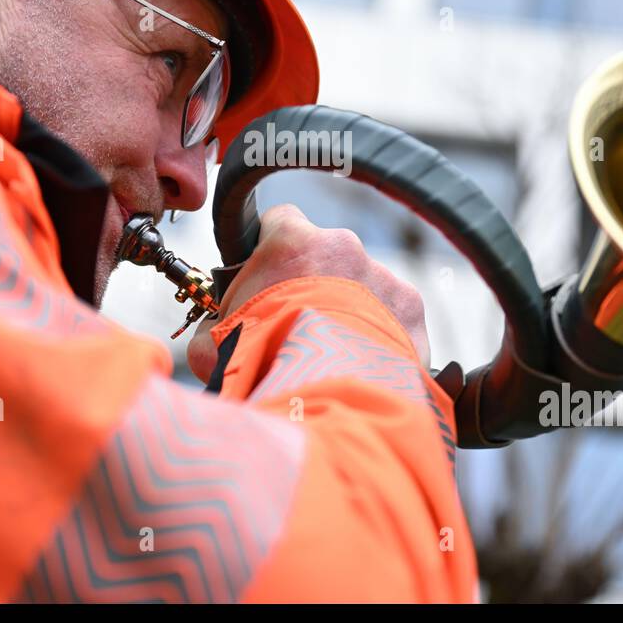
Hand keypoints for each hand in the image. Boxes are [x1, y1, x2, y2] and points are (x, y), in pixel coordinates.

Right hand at [186, 204, 429, 380]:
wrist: (326, 401)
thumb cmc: (264, 367)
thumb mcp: (214, 346)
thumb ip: (214, 328)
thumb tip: (211, 337)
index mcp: (293, 242)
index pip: (280, 221)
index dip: (271, 249)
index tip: (268, 275)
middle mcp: (345, 248)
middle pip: (327, 256)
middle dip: (316, 285)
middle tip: (299, 327)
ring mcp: (384, 278)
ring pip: (364, 286)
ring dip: (351, 311)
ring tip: (333, 356)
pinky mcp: (412, 312)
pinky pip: (395, 318)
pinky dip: (382, 338)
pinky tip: (362, 368)